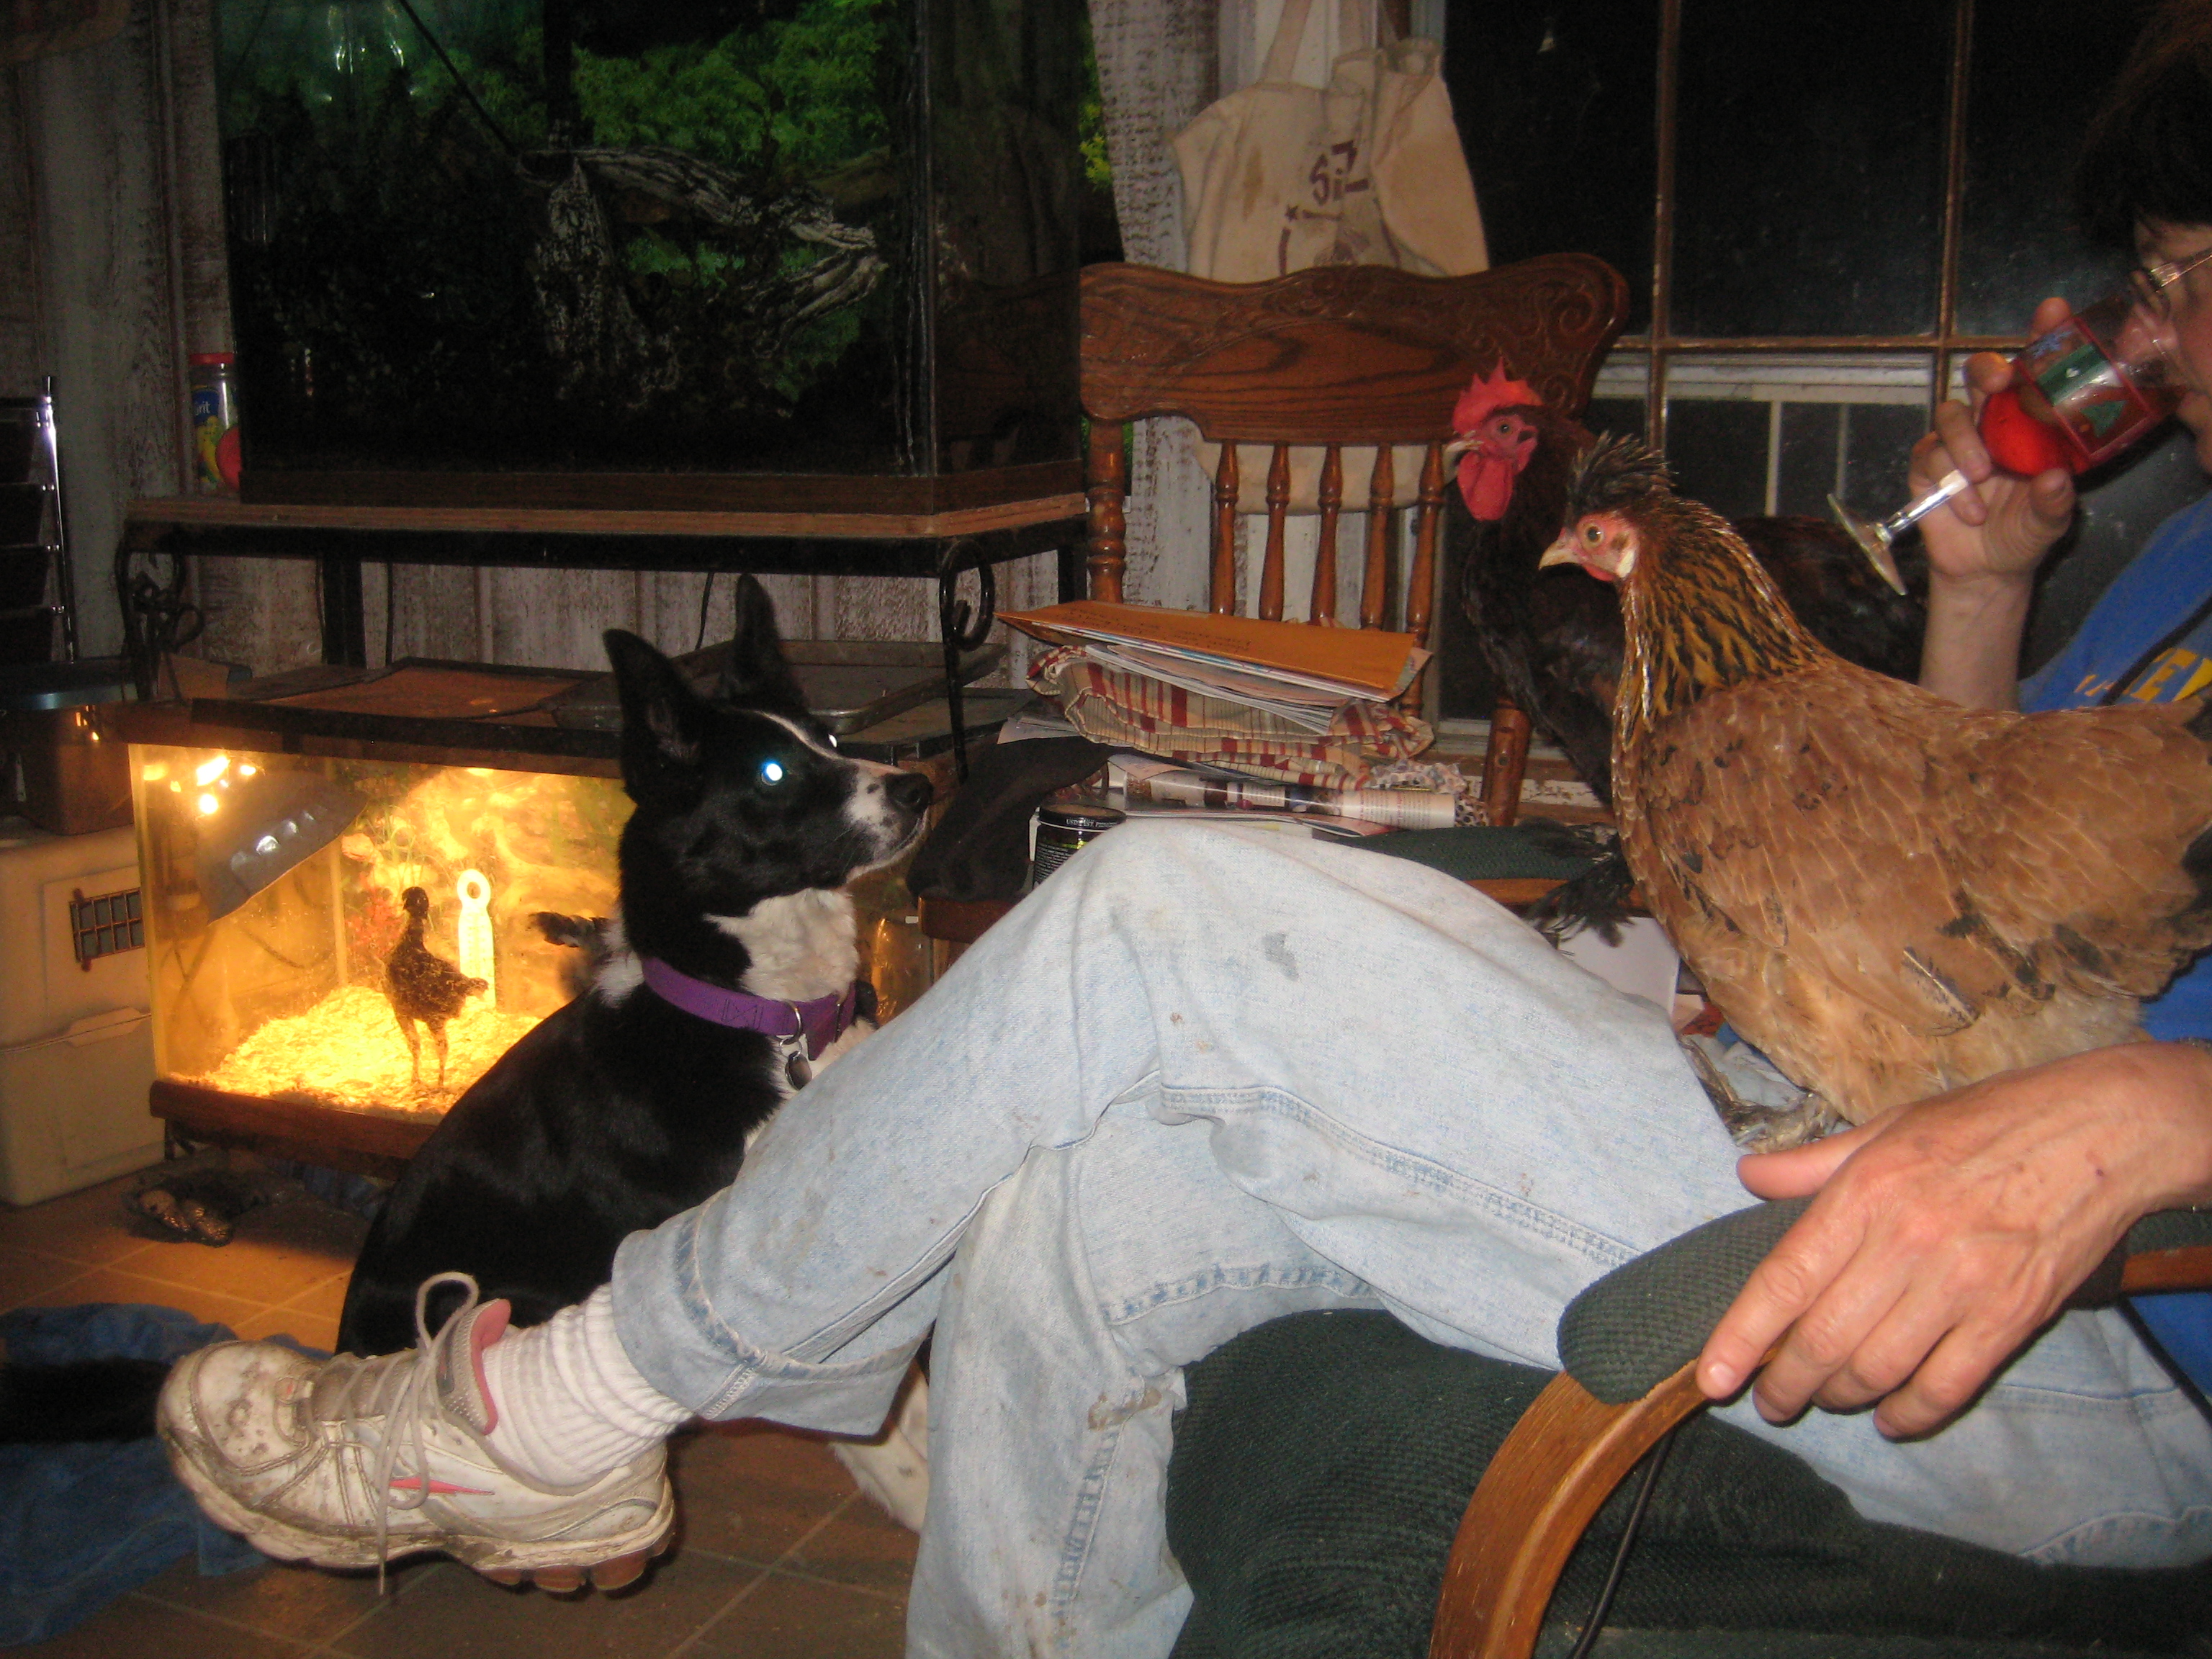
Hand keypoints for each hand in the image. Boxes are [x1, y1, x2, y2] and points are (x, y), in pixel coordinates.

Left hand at [1696, 1042, 2211, 1438]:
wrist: (2100, 1132)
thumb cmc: (1986, 1123)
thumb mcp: (1888, 1125)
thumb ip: (1814, 1162)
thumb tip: (1748, 1175)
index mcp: (1865, 1192)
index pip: (1784, 1279)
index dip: (1741, 1336)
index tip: (1713, 1377)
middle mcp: (1906, 1242)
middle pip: (1824, 1338)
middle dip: (1785, 1382)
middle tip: (1771, 1400)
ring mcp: (1962, 1284)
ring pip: (1878, 1369)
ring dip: (1840, 1396)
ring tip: (1823, 1400)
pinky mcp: (2012, 1316)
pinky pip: (1947, 1385)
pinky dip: (1911, 1413)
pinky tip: (1890, 1418)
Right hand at [1915, 296, 2079, 591]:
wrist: (1984, 570)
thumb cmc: (2023, 534)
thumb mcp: (2049, 521)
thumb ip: (2053, 502)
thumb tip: (2055, 480)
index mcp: (2029, 423)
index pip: (2036, 370)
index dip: (2042, 336)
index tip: (2052, 311)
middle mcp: (1992, 422)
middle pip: (1980, 374)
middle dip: (1987, 371)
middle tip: (2002, 383)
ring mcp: (1955, 442)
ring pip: (1950, 414)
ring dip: (1965, 443)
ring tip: (1982, 480)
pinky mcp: (1925, 466)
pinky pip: (1927, 455)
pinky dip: (1947, 481)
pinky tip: (1968, 508)